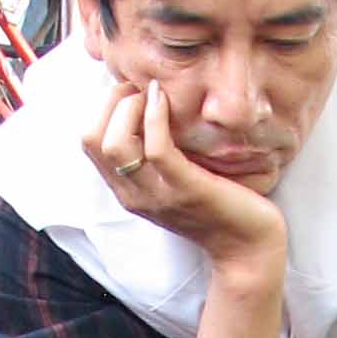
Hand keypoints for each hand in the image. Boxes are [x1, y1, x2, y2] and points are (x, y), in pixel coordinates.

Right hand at [85, 77, 284, 274]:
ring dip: (130, 105)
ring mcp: (158, 194)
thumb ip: (155, 158)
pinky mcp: (186, 189)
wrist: (246, 249)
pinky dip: (156, 115)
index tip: (132, 92)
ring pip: (116, 143)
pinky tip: (165, 98)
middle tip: (142, 88)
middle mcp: (135, 195)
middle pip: (94, 140)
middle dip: (113, 102)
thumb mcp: (174, 182)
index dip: (104, 108)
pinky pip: (157, 147)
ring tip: (154, 93)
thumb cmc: (217, 207)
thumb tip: (148, 111)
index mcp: (128, 192)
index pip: (90, 144)